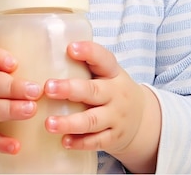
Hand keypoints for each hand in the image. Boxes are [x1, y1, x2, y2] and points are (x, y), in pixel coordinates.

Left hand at [44, 41, 160, 172]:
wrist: (142, 120)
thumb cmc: (113, 89)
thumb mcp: (107, 73)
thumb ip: (86, 64)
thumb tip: (50, 52)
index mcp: (113, 73)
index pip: (103, 59)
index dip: (88, 52)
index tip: (70, 48)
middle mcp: (116, 94)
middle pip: (93, 91)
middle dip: (69, 89)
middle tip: (48, 87)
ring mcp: (116, 117)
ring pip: (92, 120)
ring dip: (70, 122)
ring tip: (48, 123)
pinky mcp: (114, 138)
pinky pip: (96, 142)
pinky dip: (80, 142)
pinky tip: (64, 141)